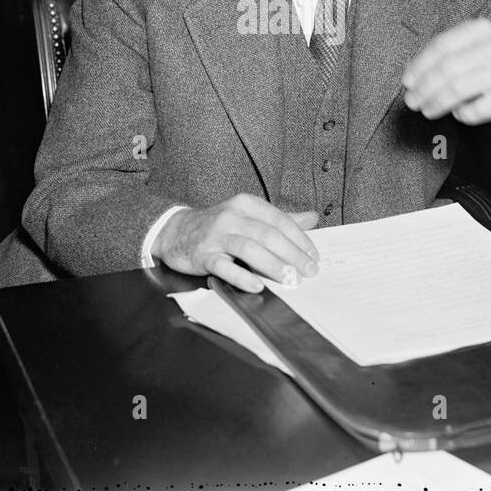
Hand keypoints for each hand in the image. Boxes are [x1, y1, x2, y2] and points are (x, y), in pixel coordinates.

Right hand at [154, 193, 319, 292]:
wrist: (176, 231)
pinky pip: (225, 267)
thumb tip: (313, 218)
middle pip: (268, 235)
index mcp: (246, 204)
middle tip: (308, 272)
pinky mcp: (203, 255)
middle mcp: (232, 217)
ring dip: (273, 266)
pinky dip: (243, 277)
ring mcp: (216, 236)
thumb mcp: (249, 215)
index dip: (300, 239)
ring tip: (290, 279)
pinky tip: (258, 286)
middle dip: (292, 255)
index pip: (279, 220)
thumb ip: (280, 219)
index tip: (314, 256)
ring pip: (249, 249)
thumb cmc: (219, 225)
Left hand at [401, 17, 490, 136]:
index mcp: (482, 30)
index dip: (420, 66)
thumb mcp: (484, 40)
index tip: (407, 81)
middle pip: (446, 71)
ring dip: (437, 104)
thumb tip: (415, 73)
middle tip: (412, 101)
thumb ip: (453, 50)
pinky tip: (459, 113)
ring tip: (427, 110)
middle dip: (424, 89)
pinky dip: (462, 114)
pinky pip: (476, 110)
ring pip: (458, 91)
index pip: (441, 47)